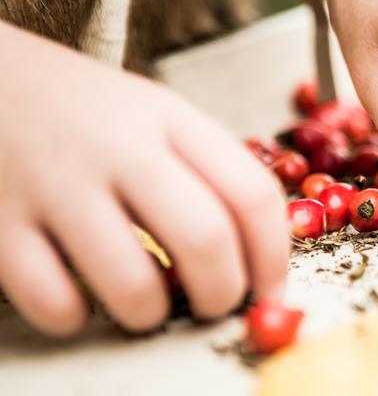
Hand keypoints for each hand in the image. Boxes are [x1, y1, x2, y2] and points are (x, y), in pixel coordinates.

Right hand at [0, 24, 288, 335]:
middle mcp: (119, 147)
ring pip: (132, 283)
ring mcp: (56, 183)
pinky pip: (53, 300)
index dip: (274, 256)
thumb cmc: (88, 109)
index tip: (272, 289)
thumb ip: (208, 167)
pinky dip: (76, 318)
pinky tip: (81, 300)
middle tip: (217, 306)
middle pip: (204, 239)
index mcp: (170, 118)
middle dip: (224, 294)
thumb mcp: (157, 113)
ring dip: (153, 315)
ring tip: (149, 307)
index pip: (251, 192)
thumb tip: (261, 250)